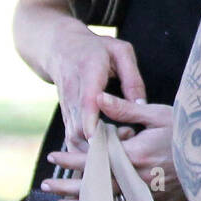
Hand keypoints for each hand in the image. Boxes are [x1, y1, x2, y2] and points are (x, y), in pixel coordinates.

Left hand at [43, 96, 186, 200]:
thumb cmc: (189, 131)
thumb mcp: (157, 115)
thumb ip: (124, 110)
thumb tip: (98, 98)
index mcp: (135, 154)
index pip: (94, 159)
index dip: (71, 159)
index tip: (54, 157)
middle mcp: (137, 178)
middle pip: (94, 186)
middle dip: (68, 186)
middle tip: (47, 185)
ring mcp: (147, 195)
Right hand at [46, 21, 146, 148]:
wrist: (59, 47)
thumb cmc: (95, 48)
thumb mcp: (120, 52)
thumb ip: (132, 78)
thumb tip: (141, 105)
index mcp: (88, 70)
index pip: (86, 99)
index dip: (90, 119)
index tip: (96, 138)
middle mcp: (73, 90)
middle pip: (78, 124)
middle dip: (98, 142)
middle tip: (125, 142)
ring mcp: (66, 105)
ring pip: (72, 135)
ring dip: (93, 149)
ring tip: (118, 148)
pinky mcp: (66, 115)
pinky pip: (72, 138)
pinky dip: (86, 150)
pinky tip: (105, 153)